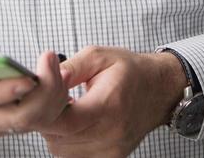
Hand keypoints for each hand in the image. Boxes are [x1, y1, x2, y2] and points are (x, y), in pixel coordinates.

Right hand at [0, 48, 70, 144]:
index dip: (2, 91)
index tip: (23, 76)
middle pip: (18, 115)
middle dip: (42, 92)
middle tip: (53, 60)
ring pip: (32, 119)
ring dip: (53, 97)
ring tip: (61, 66)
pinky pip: (32, 118)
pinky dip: (50, 103)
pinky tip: (60, 79)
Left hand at [39, 46, 186, 157]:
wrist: (159, 90)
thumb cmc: (130, 71)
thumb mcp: (99, 56)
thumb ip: (70, 67)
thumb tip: (44, 78)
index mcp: (109, 105)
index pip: (64, 121)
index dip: (45, 107)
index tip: (45, 91)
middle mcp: (111, 134)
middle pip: (58, 138)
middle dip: (47, 116)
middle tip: (56, 96)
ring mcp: (112, 150)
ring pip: (62, 150)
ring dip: (55, 130)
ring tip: (68, 108)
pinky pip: (74, 156)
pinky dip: (67, 140)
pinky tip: (76, 122)